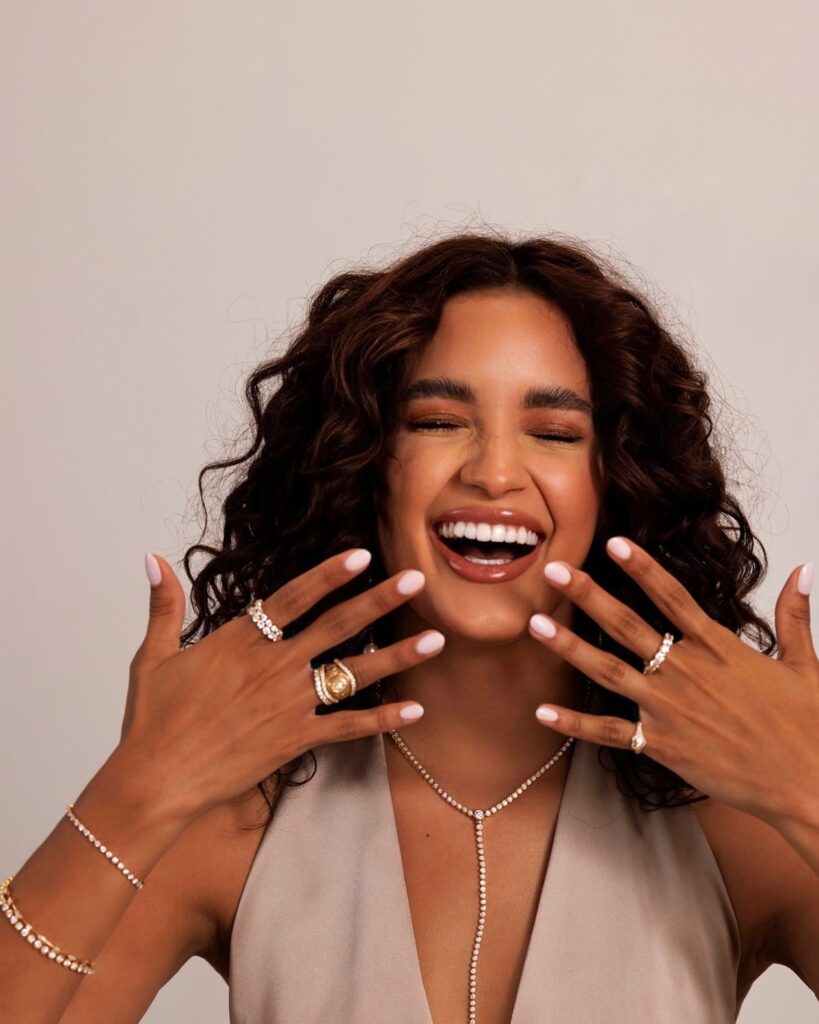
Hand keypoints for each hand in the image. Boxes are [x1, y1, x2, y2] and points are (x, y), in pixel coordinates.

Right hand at [119, 549, 443, 823]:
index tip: (362, 554)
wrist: (156, 780)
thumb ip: (163, 604)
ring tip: (436, 640)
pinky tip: (415, 711)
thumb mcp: (154, 655)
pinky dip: (382, 720)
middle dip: (379, 600)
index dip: (329, 574)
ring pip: (353, 674)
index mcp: (241, 640)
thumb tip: (151, 558)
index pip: (293, 596)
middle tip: (417, 579)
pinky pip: (348, 727)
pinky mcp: (295, 741)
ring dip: (397, 656)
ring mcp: (288, 705)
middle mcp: (273, 667)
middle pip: (336, 626)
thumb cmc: (152, 719)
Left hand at [528, 537, 817, 827]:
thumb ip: (795, 615)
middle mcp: (686, 673)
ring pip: (608, 672)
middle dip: (587, 595)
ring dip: (569, 647)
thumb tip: (803, 570)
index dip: (642, 568)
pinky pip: (609, 732)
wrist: (808, 785)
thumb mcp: (805, 664)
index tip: (613, 543)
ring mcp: (669, 710)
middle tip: (553, 570)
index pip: (673, 596)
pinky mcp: (662, 746)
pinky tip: (542, 712)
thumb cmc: (808, 726)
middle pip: (627, 625)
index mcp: (719, 648)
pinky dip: (575, 724)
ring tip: (534, 624)